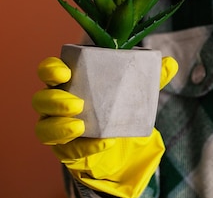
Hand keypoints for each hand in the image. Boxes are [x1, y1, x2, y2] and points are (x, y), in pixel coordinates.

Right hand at [32, 55, 177, 197]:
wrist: (120, 140)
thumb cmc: (118, 104)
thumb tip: (170, 63)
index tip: (65, 72)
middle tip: (77, 104)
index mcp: (71, 80)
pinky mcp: (65, 148)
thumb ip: (151, 77)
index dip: (52, 69)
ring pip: (44, 127)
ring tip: (79, 126)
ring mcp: (57, 126)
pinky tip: (103, 143)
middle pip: (41, 98)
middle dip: (54, 100)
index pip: (51, 70)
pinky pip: (67, 150)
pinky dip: (85, 146)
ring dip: (59, 125)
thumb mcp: (136, 90)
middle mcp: (57, 103)